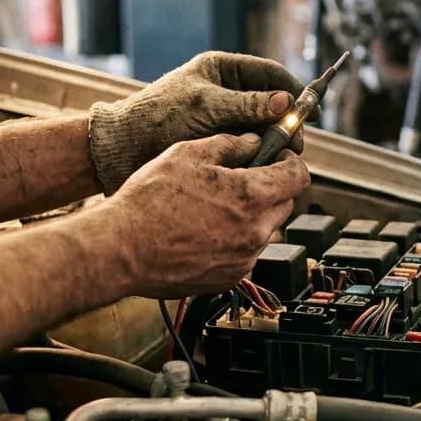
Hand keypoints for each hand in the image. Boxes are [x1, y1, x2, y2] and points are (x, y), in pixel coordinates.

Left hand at [88, 53, 303, 193]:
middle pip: (271, 103)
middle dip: (287, 122)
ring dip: (275, 141)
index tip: (311, 109)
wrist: (124, 149)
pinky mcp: (218, 140)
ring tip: (282, 156)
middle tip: (297, 142)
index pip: (268, 74)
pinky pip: (248, 145)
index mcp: (221, 70)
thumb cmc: (158, 117)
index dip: (293, 89)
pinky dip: (260, 153)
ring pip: (262, 127)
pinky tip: (266, 164)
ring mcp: (223, 117)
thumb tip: (286, 102)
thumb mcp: (206, 107)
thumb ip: (247, 105)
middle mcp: (225, 92)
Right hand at [104, 132, 309, 297]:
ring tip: (214, 207)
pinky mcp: (230, 277)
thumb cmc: (149, 201)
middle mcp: (255, 231)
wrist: (121, 249)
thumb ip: (229, 145)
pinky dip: (235, 240)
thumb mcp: (187, 154)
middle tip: (241, 179)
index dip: (290, 162)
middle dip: (270, 187)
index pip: (299, 177)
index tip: (279, 158)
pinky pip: (245, 253)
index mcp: (252, 196)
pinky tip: (205, 230)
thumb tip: (252, 142)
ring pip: (265, 229)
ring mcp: (244, 258)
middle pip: (285, 203)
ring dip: (251, 216)